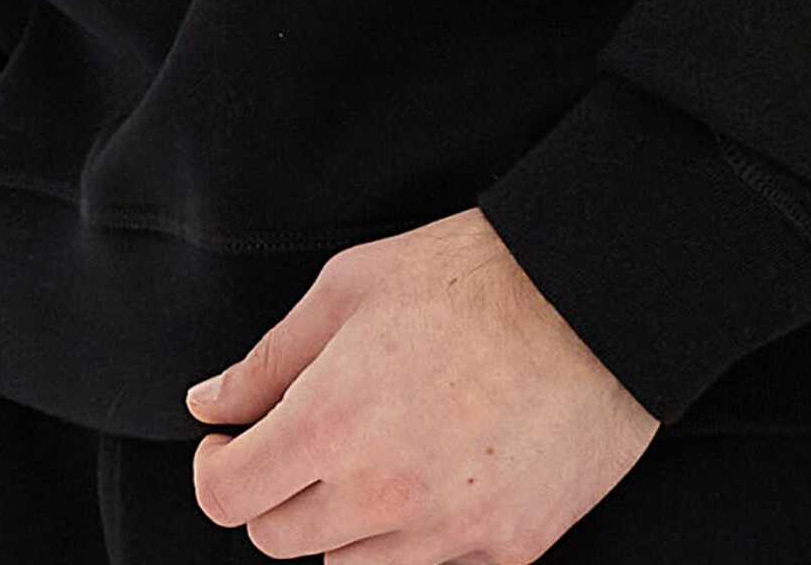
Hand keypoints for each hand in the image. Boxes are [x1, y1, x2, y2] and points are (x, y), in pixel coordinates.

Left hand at [185, 204, 658, 560]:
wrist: (600, 297)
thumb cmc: (474, 273)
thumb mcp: (353, 285)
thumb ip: (270, 357)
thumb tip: (210, 404)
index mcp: (330, 424)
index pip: (227, 498)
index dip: (216, 466)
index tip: (233, 439)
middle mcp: (380, 494)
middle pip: (279, 540)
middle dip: (279, 490)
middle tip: (312, 434)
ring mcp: (446, 534)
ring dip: (347, 519)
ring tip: (386, 443)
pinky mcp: (506, 552)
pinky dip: (418, 536)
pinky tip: (441, 469)